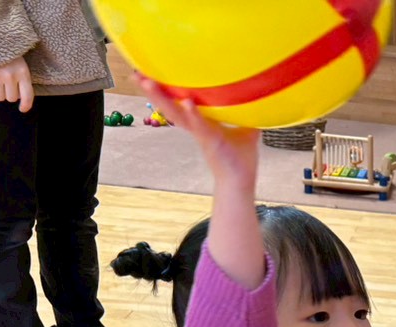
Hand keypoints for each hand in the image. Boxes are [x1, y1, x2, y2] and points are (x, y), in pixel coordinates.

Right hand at [0, 57, 33, 111]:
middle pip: (10, 98)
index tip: (22, 109)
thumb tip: (20, 97)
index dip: (26, 105)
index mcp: (22, 72)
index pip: (27, 96)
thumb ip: (21, 76)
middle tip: (4, 83)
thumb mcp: (19, 61)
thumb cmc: (4, 49)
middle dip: (7, 93)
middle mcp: (10, 76)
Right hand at [137, 77, 259, 193]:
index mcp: (201, 122)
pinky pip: (201, 126)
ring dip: (162, 98)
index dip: (166, 88)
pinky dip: (194, 115)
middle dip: (153, 90)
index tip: (149, 73)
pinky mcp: (211, 142)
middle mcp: (196, 127)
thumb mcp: (246, 130)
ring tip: (147, 82)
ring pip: (177, 114)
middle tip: (136, 73)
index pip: (179, 101)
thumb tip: (259, 97)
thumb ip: (247, 113)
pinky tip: (188, 102)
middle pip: (170, 105)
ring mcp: (202, 134)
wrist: (241, 183)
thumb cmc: (241, 159)